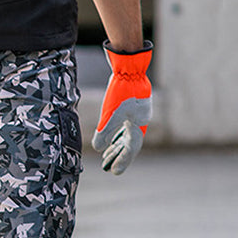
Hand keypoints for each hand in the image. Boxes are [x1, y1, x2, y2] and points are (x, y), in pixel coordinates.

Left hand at [92, 41, 152, 174]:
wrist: (128, 65)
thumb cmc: (121, 89)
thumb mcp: (111, 112)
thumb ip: (105, 131)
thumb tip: (97, 148)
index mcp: (139, 124)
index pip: (131, 148)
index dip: (122, 161)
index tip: (114, 172)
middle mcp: (139, 120)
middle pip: (129, 143)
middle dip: (118, 156)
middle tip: (108, 167)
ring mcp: (135, 112)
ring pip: (126, 134)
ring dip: (116, 145)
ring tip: (106, 155)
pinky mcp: (128, 104)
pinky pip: (123, 124)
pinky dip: (116, 132)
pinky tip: (108, 136)